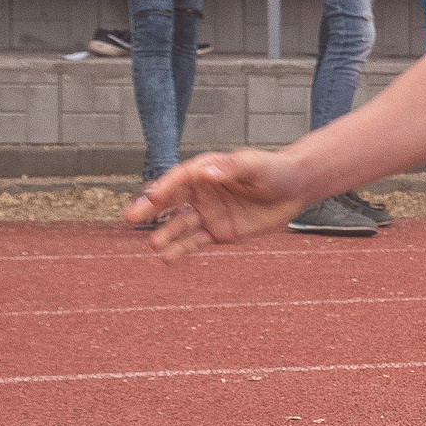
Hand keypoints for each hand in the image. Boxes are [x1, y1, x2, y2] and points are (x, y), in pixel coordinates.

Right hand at [130, 149, 311, 259]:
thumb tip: (207, 172)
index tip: (153, 197)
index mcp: (205, 171)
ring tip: (154, 244)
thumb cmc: (273, 170)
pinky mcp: (218, 232)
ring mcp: (208, 213)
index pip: (179, 179)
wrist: (295, 189)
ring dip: (166, 234)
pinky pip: (195, 242)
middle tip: (131, 218)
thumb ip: (231, 168)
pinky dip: (180, 250)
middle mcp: (201, 192)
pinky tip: (167, 258)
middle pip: (170, 201)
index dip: (165, 187)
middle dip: (150, 209)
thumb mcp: (254, 166)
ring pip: (180, 225)